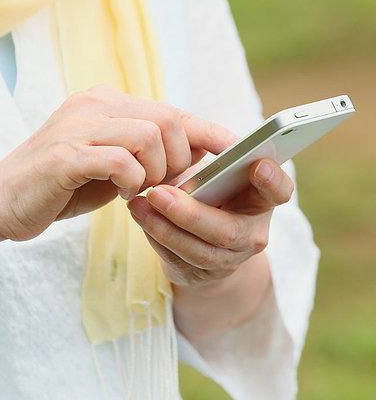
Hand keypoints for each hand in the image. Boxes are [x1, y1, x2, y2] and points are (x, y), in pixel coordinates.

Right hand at [0, 86, 237, 251]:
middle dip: (181, 157)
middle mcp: (94, 104)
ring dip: (157, 171)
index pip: (171, 110)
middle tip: (168, 184)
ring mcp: (78, 125)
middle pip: (168, 118)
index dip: (208, 130)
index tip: (238, 150)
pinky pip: (121, 159)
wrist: (2, 201)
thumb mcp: (112, 164)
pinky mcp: (65, 154)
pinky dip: (132, 179)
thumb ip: (145, 152)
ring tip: (142, 189)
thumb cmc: (62, 186)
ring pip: (150, 134)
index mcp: (107, 102)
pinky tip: (123, 192)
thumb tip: (195, 154)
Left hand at [127, 158, 293, 287]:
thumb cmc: (211, 188)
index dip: (273, 180)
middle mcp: (253, 233)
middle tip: (159, 192)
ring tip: (139, 204)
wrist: (204, 234)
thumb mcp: (218, 170)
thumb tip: (191, 142)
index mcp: (262, 200)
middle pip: (228, 231)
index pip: (279, 191)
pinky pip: (178, 260)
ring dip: (164, 227)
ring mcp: (230, 259)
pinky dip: (156, 237)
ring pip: (199, 251)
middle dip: (190, 214)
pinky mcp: (203, 275)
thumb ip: (213, 158)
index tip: (257, 164)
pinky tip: (141, 217)